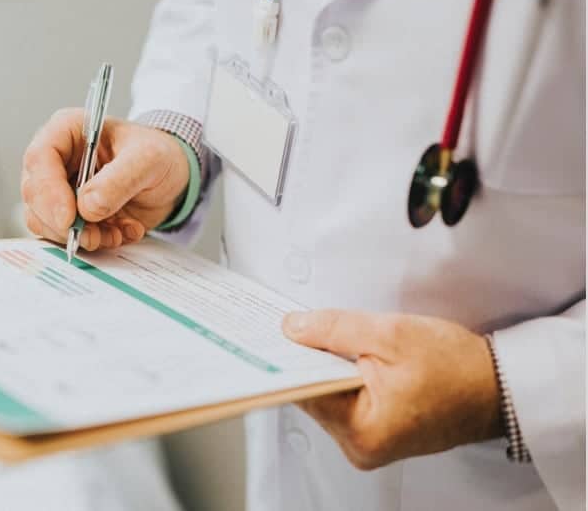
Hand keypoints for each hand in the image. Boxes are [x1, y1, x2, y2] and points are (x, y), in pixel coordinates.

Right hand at [21, 108, 189, 249]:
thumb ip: (119, 180)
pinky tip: (122, 232)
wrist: (173, 177)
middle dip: (63, 223)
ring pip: (47, 222)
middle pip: (35, 196)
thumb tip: (87, 207)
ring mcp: (62, 191)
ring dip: (81, 236)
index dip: (48, 192)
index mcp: (67, 132)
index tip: (68, 219)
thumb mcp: (148, 159)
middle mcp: (57, 161)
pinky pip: (69, 237)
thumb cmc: (159, 154)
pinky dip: (96, 242)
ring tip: (116, 233)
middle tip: (93, 237)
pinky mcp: (73, 216)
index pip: (40, 160)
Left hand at [282, 310, 501, 469]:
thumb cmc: (457, 367)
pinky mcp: (376, 433)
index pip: (304, 391)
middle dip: (310, 360)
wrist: (498, 387)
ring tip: (331, 340)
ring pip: (328, 396)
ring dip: (328, 367)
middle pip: (313, 395)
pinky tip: (349, 357)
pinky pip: (345, 401)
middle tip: (301, 328)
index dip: (290, 358)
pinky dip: (343, 377)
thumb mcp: (391, 334)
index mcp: (362, 431)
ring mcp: (368, 443)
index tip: (275, 335)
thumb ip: (335, 329)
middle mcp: (361, 447)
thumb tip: (293, 328)